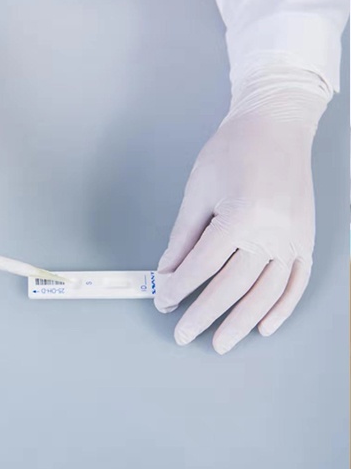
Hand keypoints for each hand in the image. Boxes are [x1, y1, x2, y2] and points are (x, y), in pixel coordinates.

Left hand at [155, 63, 330, 353]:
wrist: (276, 126)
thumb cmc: (233, 151)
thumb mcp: (197, 192)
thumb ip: (183, 238)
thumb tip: (168, 274)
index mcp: (242, 215)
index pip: (203, 265)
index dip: (179, 288)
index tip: (163, 301)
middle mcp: (273, 231)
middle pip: (234, 285)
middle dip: (205, 314)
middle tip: (184, 333)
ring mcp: (294, 237)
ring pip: (267, 292)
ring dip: (242, 322)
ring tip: (221, 342)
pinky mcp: (306, 239)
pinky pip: (296, 282)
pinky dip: (281, 308)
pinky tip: (263, 326)